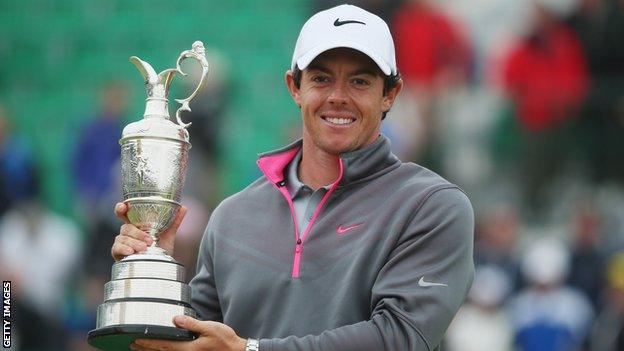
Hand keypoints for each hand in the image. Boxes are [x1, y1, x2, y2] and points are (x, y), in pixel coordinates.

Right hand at [111, 202, 186, 260]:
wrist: (159, 268)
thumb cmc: (160, 249)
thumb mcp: (168, 235)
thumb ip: (174, 221)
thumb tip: (183, 207)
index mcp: (137, 224)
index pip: (125, 213)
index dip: (121, 208)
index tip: (124, 206)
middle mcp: (128, 232)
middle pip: (125, 227)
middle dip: (135, 231)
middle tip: (148, 239)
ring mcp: (122, 242)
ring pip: (123, 237)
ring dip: (135, 242)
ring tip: (145, 248)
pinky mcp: (118, 253)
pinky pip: (117, 248)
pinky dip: (124, 249)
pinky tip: (131, 252)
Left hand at [130, 316, 246, 350]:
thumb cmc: (225, 341)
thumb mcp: (209, 328)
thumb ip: (192, 324)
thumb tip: (175, 319)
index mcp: (188, 349)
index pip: (163, 345)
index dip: (148, 343)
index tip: (136, 340)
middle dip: (147, 348)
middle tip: (133, 345)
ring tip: (143, 348)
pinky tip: (164, 349)